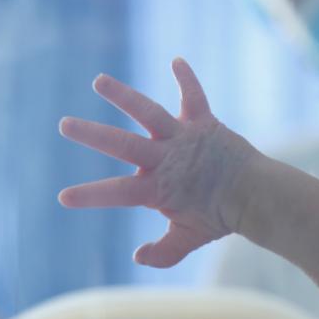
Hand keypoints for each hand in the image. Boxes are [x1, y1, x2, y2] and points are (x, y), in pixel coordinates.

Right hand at [58, 58, 256, 267]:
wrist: (255, 194)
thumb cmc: (220, 217)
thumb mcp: (189, 238)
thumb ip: (163, 252)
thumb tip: (138, 257)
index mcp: (159, 188)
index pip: (117, 193)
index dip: (90, 196)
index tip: (63, 197)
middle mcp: (167, 159)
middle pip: (123, 144)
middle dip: (93, 135)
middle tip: (65, 124)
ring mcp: (184, 138)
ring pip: (149, 112)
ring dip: (124, 96)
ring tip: (99, 81)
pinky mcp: (204, 123)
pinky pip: (194, 97)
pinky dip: (187, 78)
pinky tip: (177, 60)